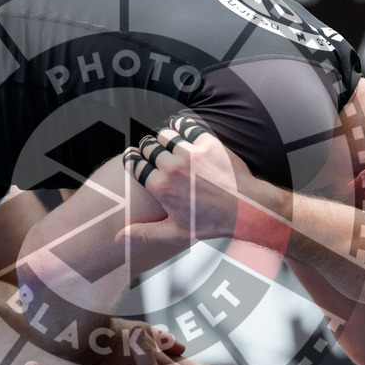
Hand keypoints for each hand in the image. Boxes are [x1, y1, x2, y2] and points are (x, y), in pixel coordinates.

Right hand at [116, 116, 259, 245]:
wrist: (245, 207)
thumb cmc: (211, 222)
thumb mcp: (176, 232)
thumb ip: (145, 233)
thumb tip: (119, 238)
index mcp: (162, 188)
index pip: (135, 164)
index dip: (131, 159)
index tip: (132, 156)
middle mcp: (173, 168)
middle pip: (148, 147)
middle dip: (146, 148)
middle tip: (150, 150)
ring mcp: (191, 154)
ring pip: (165, 135)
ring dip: (164, 138)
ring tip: (167, 143)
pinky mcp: (208, 143)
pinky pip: (186, 126)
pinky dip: (180, 126)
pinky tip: (180, 129)